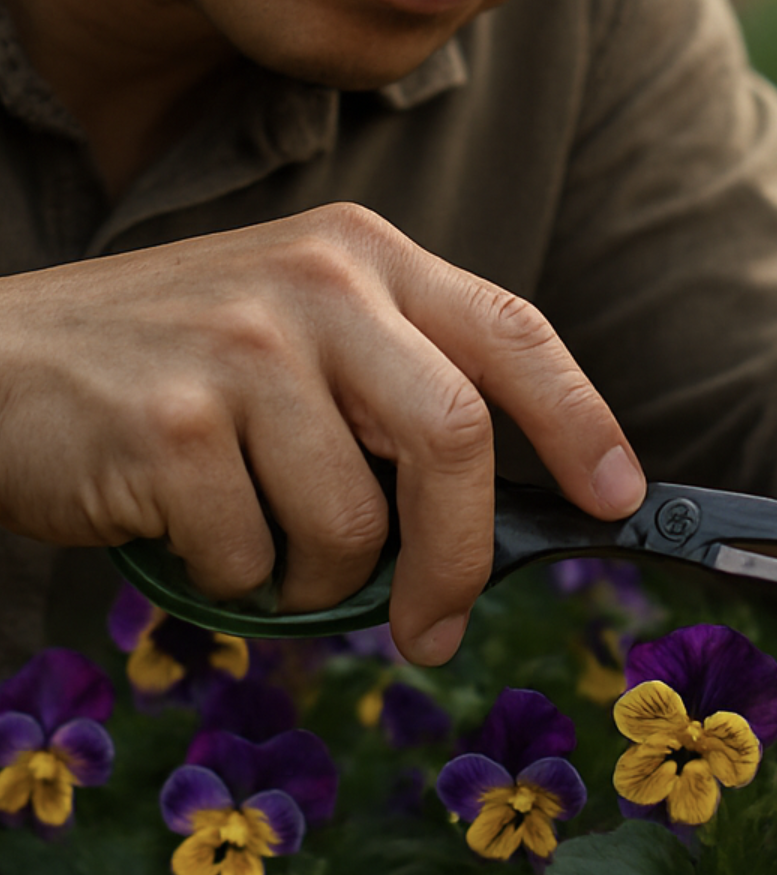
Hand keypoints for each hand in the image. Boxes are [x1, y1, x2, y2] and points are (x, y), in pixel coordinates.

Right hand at [0, 203, 644, 665]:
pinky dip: (234, 577)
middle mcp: (320, 282)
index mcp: (368, 254)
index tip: (616, 496)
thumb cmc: (179, 355)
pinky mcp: (174, 422)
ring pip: (350, 521)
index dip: (580, 419)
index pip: (512, 331)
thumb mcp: (304, 326)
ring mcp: (245, 347)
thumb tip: (496, 513)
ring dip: (314, 573)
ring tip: (259, 536)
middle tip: (435, 621)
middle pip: (456, 435)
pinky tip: (189, 522)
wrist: (6, 354)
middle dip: (460, 555)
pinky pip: (253, 558)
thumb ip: (398, 388)